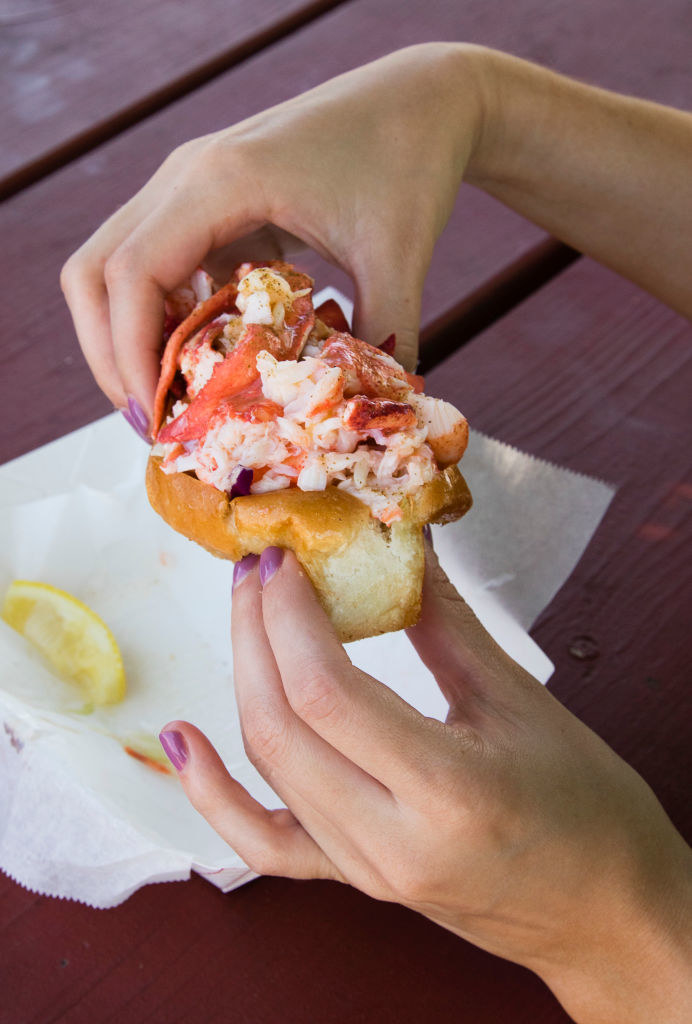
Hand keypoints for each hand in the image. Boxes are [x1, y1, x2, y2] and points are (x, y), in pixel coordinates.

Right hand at [60, 43, 486, 419]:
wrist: (421, 100)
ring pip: (117, 269)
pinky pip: (161, 267)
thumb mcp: (399, 255)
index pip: (132, 275)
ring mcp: (190, 188)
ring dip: (132, 339)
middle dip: (112, 356)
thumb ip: (383, 336)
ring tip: (174, 402)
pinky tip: (206, 363)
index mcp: (220, 181)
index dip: (130, 356)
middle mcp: (186, 178)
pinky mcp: (209, 206)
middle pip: (96, 274)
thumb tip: (372, 417)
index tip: (161, 419)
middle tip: (154, 420)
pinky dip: (168, 319)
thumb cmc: (407, 161)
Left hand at [160, 545, 690, 1023]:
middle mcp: (394, 842)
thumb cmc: (588, 807)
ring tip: (247, 613)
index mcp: (450, 792)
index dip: (290, 616)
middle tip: (260, 569)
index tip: (283, 560)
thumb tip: (398, 550)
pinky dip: (214, 791)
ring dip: (246, 680)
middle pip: (283, 727)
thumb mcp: (521, 700)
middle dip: (257, 634)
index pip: (327, 694)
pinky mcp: (356, 880)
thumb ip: (446, 623)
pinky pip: (265, 842)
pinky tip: (181, 739)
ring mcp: (367, 871)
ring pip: (272, 769)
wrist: (606, 911)